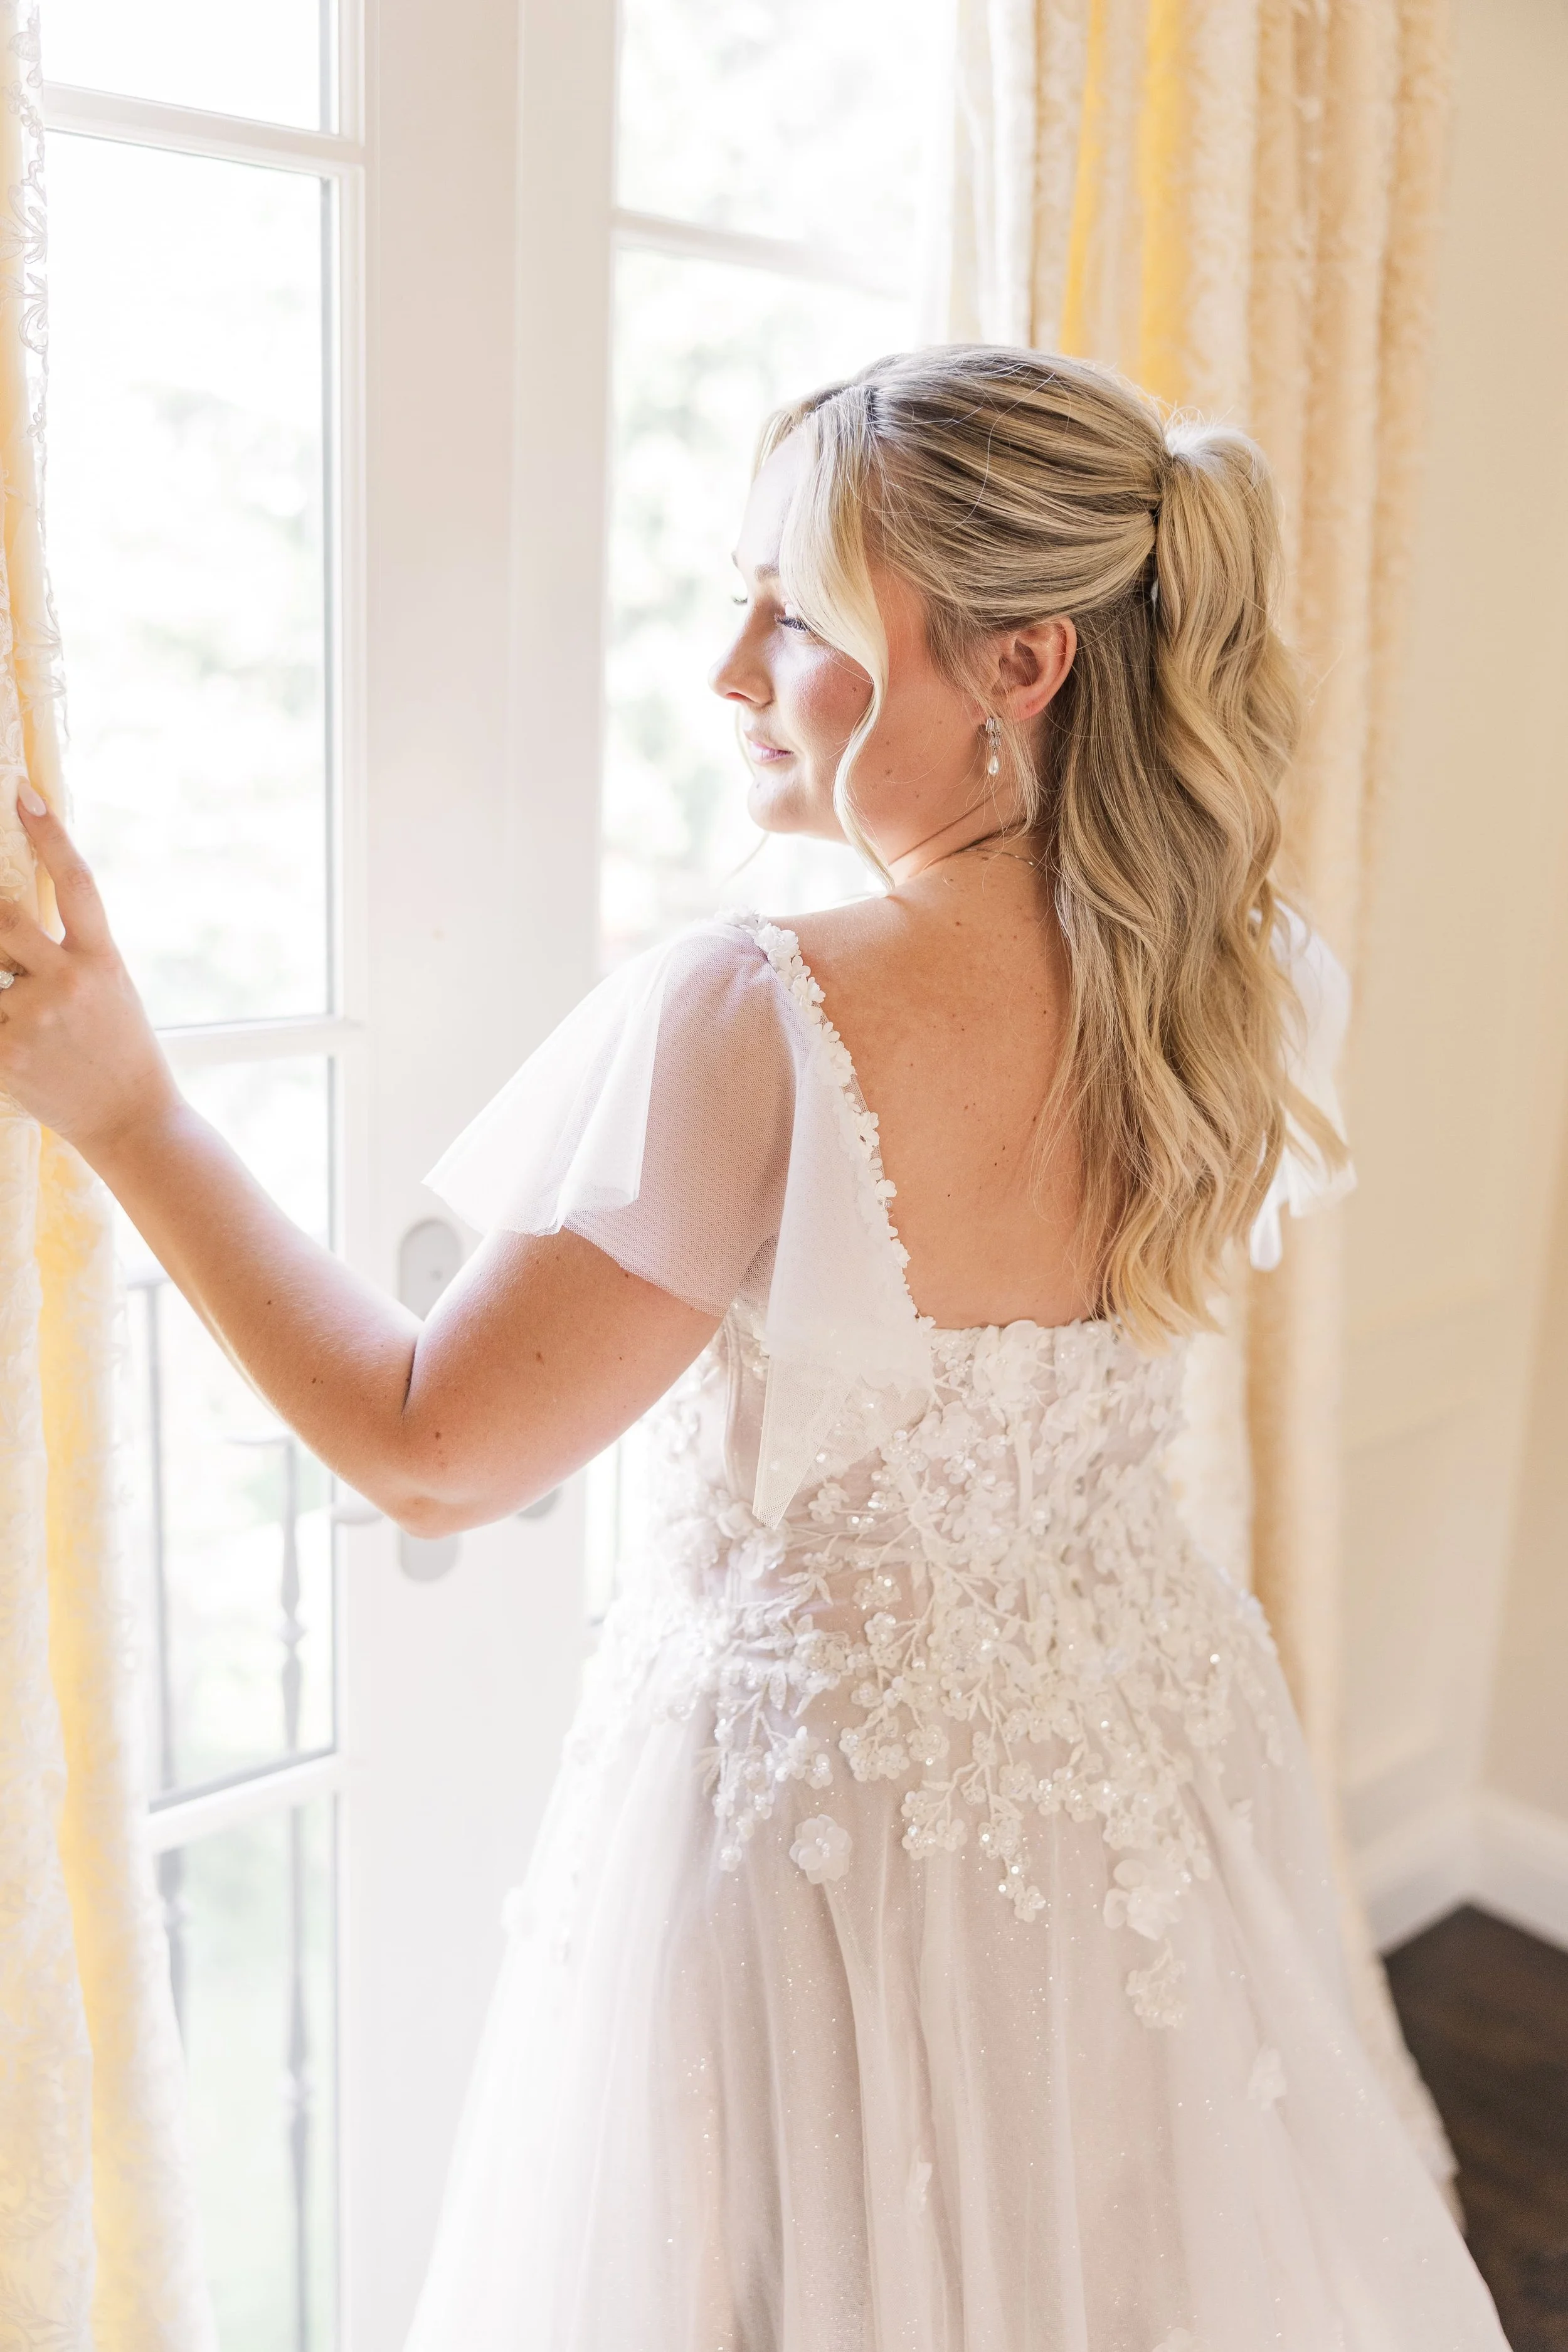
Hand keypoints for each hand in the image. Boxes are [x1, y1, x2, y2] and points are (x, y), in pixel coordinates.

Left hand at [0, 788, 178, 1159]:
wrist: (133, 1120)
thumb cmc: (119, 1052)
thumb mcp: (110, 991)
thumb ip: (66, 955)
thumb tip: (9, 926)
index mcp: (103, 959)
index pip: (75, 882)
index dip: (48, 833)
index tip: (20, 792)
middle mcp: (71, 980)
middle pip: (4, 918)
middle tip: (6, 951)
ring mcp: (37, 1016)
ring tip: (32, 1018)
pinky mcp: (8, 1052)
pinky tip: (17, 1046)